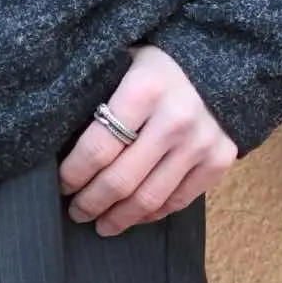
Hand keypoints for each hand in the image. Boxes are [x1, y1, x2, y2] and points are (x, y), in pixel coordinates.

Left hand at [58, 43, 236, 236]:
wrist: (221, 59)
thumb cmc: (159, 62)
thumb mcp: (125, 61)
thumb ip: (100, 93)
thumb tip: (60, 135)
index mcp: (144, 89)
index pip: (98, 147)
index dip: (74, 173)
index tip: (61, 184)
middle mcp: (174, 119)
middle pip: (121, 179)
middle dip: (91, 202)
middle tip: (76, 211)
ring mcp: (200, 143)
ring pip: (150, 198)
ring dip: (120, 217)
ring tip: (101, 223)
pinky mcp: (220, 160)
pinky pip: (179, 200)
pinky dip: (152, 213)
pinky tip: (134, 215)